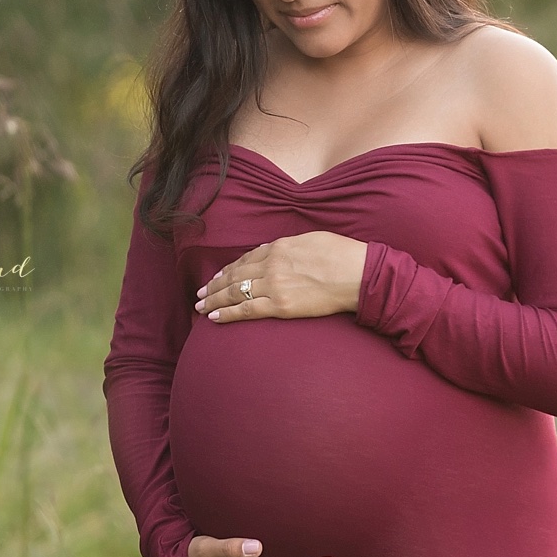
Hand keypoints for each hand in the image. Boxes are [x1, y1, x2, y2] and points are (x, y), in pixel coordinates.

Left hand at [195, 231, 368, 322]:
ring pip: (234, 293)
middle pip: (234, 276)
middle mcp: (270, 265)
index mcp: (278, 247)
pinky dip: (227, 314)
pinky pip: (246, 310)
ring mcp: (273, 286)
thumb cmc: (342, 255)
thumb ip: (286, 245)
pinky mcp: (280, 306)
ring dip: (214, 300)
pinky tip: (214, 317)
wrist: (357, 274)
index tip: (217, 276)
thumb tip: (268, 249)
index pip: (245, 260)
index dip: (228, 269)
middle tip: (199, 292)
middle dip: (213, 285)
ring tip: (201, 306)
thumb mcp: (311, 239)